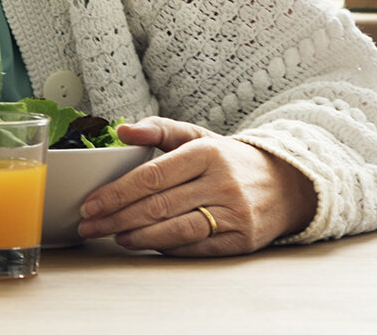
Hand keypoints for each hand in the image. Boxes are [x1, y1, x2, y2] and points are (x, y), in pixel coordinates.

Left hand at [75, 117, 317, 255]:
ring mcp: (234, 213)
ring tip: (114, 236)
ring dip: (138, 236)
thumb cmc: (229, 160)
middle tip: (89, 224)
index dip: (117, 192)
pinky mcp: (242, 240)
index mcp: (207, 153)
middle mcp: (222, 182)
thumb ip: (158, 129)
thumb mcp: (197, 136)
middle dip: (117, 217)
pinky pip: (196, 247)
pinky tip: (145, 243)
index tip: (91, 203)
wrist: (286, 184)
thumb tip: (122, 131)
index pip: (152, 175)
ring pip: (177, 229)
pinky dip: (166, 247)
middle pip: (159, 205)